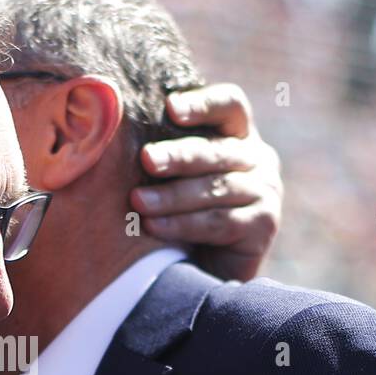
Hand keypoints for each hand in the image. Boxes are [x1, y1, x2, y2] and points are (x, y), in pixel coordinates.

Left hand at [129, 83, 282, 281]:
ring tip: (138, 201)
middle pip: (217, 150)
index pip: (230, 105)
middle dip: (178, 155)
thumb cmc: (178, 215)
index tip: (170, 108)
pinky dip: (184, 224)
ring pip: (216, 188)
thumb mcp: (172, 178)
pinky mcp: (264, 224)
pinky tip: (155, 227)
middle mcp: (257, 158)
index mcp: (237, 135)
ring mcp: (265, 191)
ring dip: (173, 196)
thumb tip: (109, 127)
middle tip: (146, 159)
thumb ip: (160, 153)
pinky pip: (220, 222)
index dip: (204, 103)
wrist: (203, 271)